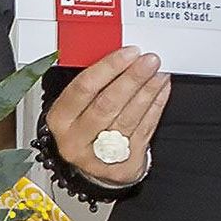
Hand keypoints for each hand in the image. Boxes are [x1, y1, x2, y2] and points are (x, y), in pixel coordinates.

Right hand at [46, 47, 170, 185]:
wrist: (92, 166)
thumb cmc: (82, 127)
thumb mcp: (75, 106)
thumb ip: (92, 83)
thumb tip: (119, 57)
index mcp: (60, 119)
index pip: (83, 88)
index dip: (108, 68)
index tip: (128, 53)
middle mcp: (76, 138)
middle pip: (107, 104)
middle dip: (131, 79)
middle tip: (148, 61)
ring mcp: (101, 154)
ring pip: (128, 118)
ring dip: (147, 92)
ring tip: (158, 73)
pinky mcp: (124, 163)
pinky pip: (144, 130)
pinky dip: (156, 107)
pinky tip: (160, 91)